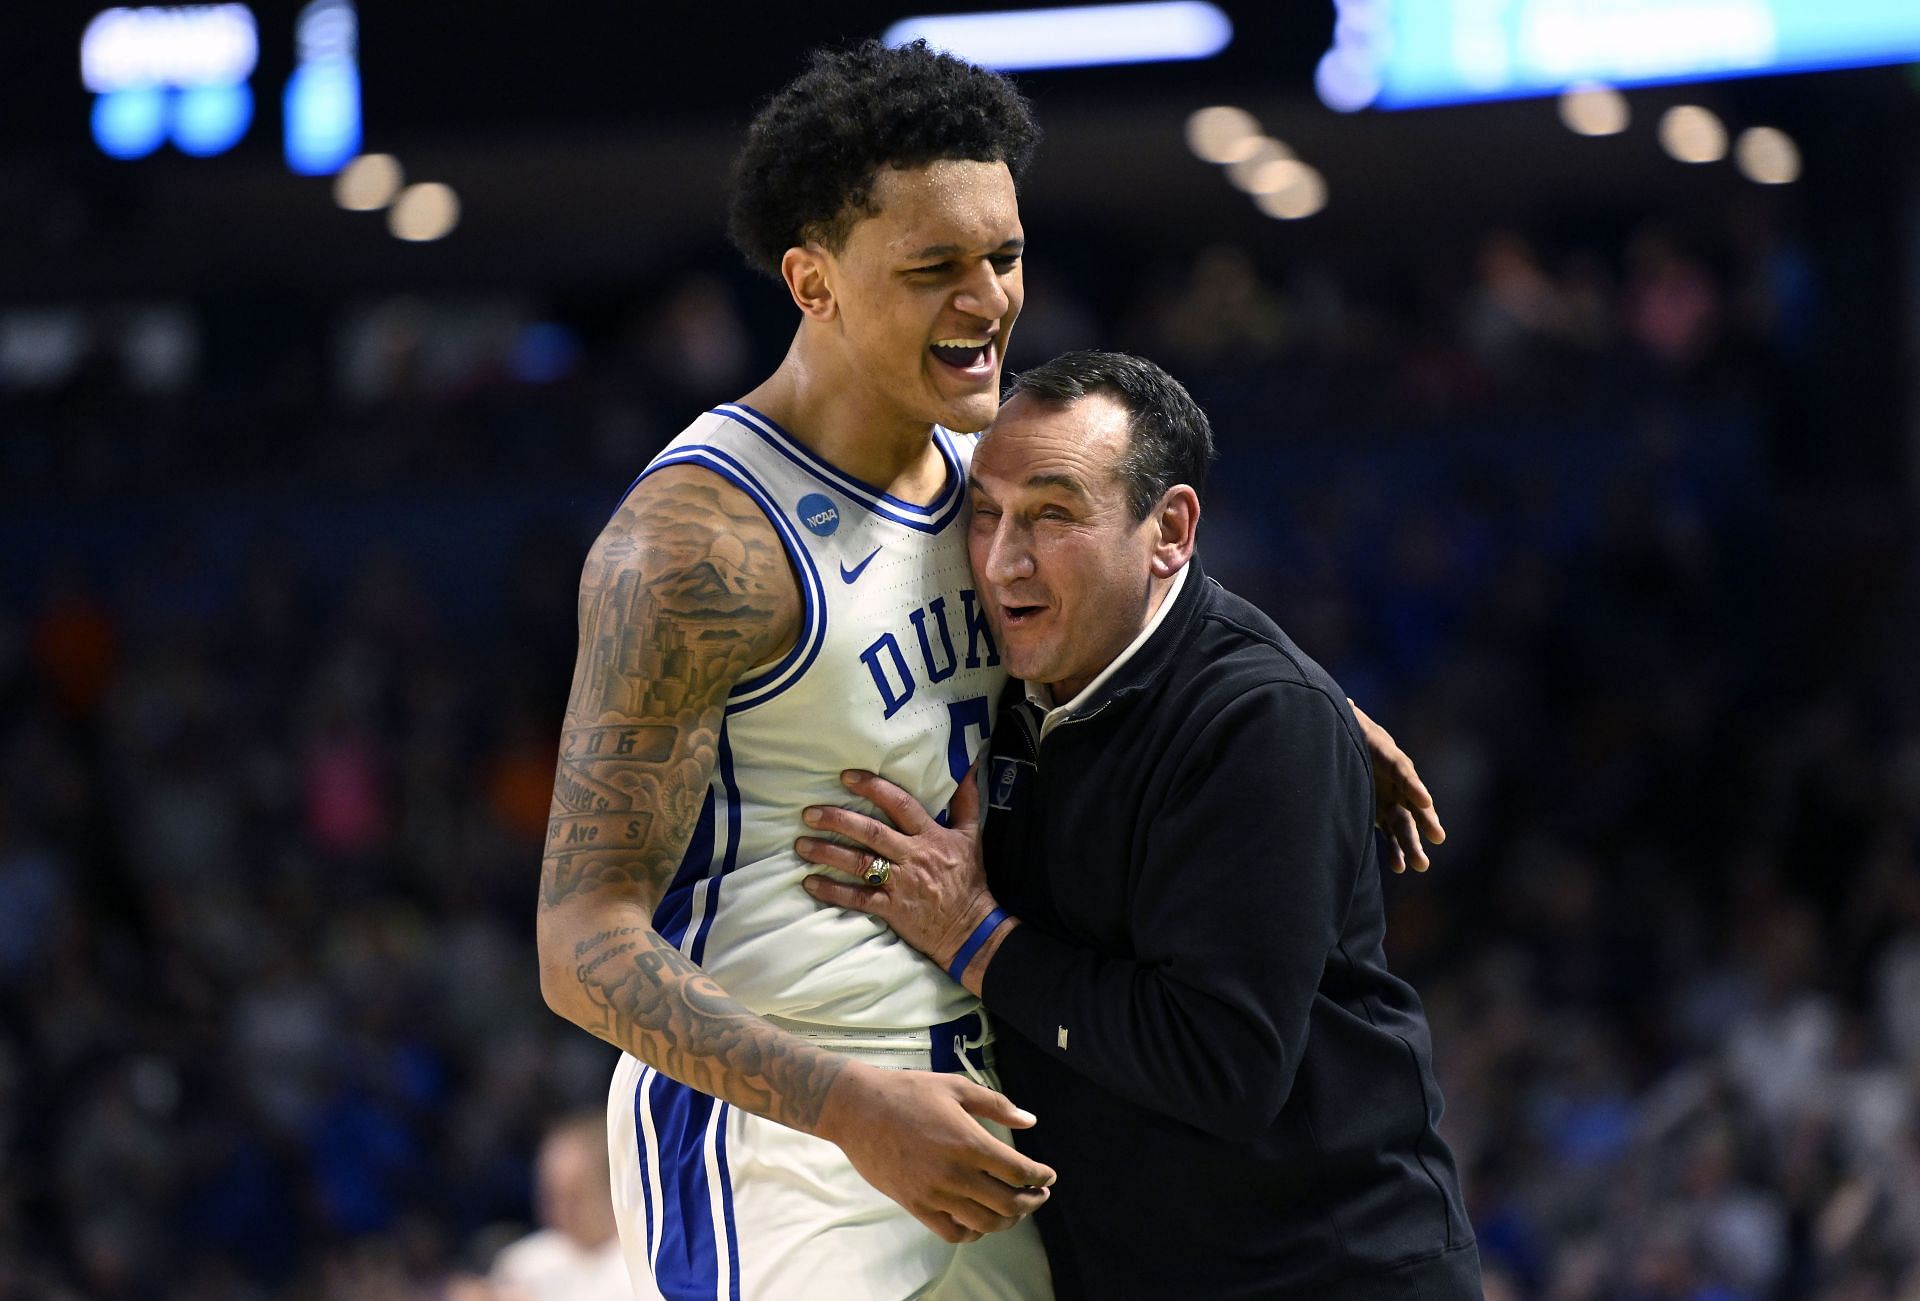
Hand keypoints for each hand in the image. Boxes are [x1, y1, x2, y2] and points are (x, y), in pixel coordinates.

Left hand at [798, 768, 996, 970]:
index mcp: (931, 836)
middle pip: (871, 833)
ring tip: (801, 844)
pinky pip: (857, 899)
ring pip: (859, 864)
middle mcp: (912, 856)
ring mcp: (900, 884)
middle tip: (809, 813)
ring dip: (827, 853)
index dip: (873, 788)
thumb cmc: (968, 880)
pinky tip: (810, 883)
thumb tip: (970, 767)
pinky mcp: (891, 909)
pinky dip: (832, 891)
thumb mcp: (972, 836)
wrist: (971, 928)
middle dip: (838, 820)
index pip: (900, 805)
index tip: (846, 777)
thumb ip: (967, 800)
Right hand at [816, 1061, 1054, 1242]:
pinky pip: (951, 1232)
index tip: (1048, 1176)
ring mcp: (934, 1193)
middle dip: (1032, 1202)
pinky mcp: (915, 1205)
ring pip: (984, 1223)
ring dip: (1007, 1220)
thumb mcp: (956, 1087)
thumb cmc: (908, 1092)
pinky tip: (979, 1220)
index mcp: (969, 1142)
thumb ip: (997, 1105)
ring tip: (1014, 1210)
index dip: (1040, 1177)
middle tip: (1039, 1195)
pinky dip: (973, 1232)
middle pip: (1008, 1203)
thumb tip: (1031, 1121)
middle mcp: (955, 1173)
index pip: (1019, 1171)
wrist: (857, 1109)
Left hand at [1349, 700, 1445, 872]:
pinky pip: (1391, 835)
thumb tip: (1347, 704)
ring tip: (1420, 865)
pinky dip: (1395, 850)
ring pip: (1406, 824)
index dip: (1413, 785)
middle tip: (1438, 836)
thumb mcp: (1345, 721)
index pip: (1402, 769)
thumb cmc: (1345, 729)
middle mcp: (1395, 779)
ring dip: (1413, 844)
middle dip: (1424, 819)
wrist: (1345, 743)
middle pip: (1412, 801)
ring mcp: (1391, 798)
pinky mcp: (1381, 814)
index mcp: (1387, 753)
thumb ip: (1348, 717)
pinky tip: (1398, 867)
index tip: (1424, 801)